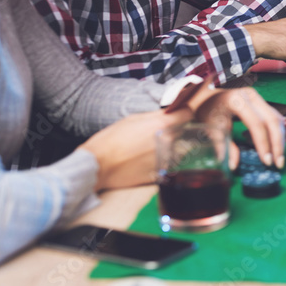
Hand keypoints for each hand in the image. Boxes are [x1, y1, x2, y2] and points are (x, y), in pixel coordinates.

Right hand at [79, 108, 194, 190]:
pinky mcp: (161, 173)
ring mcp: (166, 159)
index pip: (187, 113)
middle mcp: (168, 141)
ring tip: (148, 149)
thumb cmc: (110, 140)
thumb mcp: (132, 119)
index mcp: (162, 125)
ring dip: (169, 148)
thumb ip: (154, 116)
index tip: (180, 114)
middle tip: (156, 134)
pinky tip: (145, 161)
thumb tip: (168, 112)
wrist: (97, 165)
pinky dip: (161, 162)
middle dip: (174, 131)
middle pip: (182, 132)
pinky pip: (168, 164)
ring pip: (177, 150)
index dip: (184, 112)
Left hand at [190, 86, 285, 168]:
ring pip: (277, 118)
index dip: (263, 144)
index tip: (267, 161)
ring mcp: (257, 97)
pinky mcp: (260, 101)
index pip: (256, 124)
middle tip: (279, 163)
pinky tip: (277, 145)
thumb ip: (223, 146)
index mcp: (237, 101)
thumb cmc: (206, 108)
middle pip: (272, 120)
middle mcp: (251, 96)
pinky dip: (278, 132)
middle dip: (278, 144)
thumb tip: (233, 165)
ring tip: (280, 157)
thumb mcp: (211, 127)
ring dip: (281, 139)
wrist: (205, 93)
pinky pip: (275, 116)